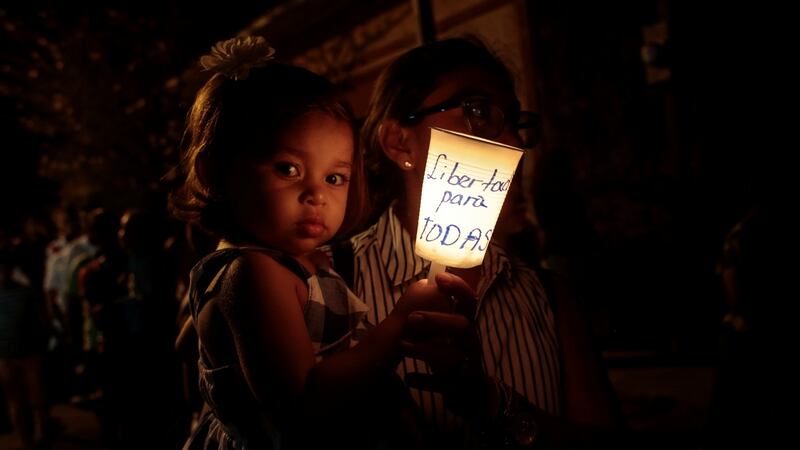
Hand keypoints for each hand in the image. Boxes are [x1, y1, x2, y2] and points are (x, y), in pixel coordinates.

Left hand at [399, 273, 489, 415]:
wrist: (471, 393)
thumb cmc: (454, 354)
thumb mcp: (450, 331)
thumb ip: (440, 310)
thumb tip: (423, 283)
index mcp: (466, 324)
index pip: (469, 300)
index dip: (458, 287)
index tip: (439, 278)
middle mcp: (470, 342)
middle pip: (463, 325)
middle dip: (438, 319)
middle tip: (411, 318)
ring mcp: (466, 366)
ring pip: (451, 357)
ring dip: (425, 350)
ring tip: (402, 346)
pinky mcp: (457, 387)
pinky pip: (442, 384)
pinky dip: (425, 380)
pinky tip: (409, 378)